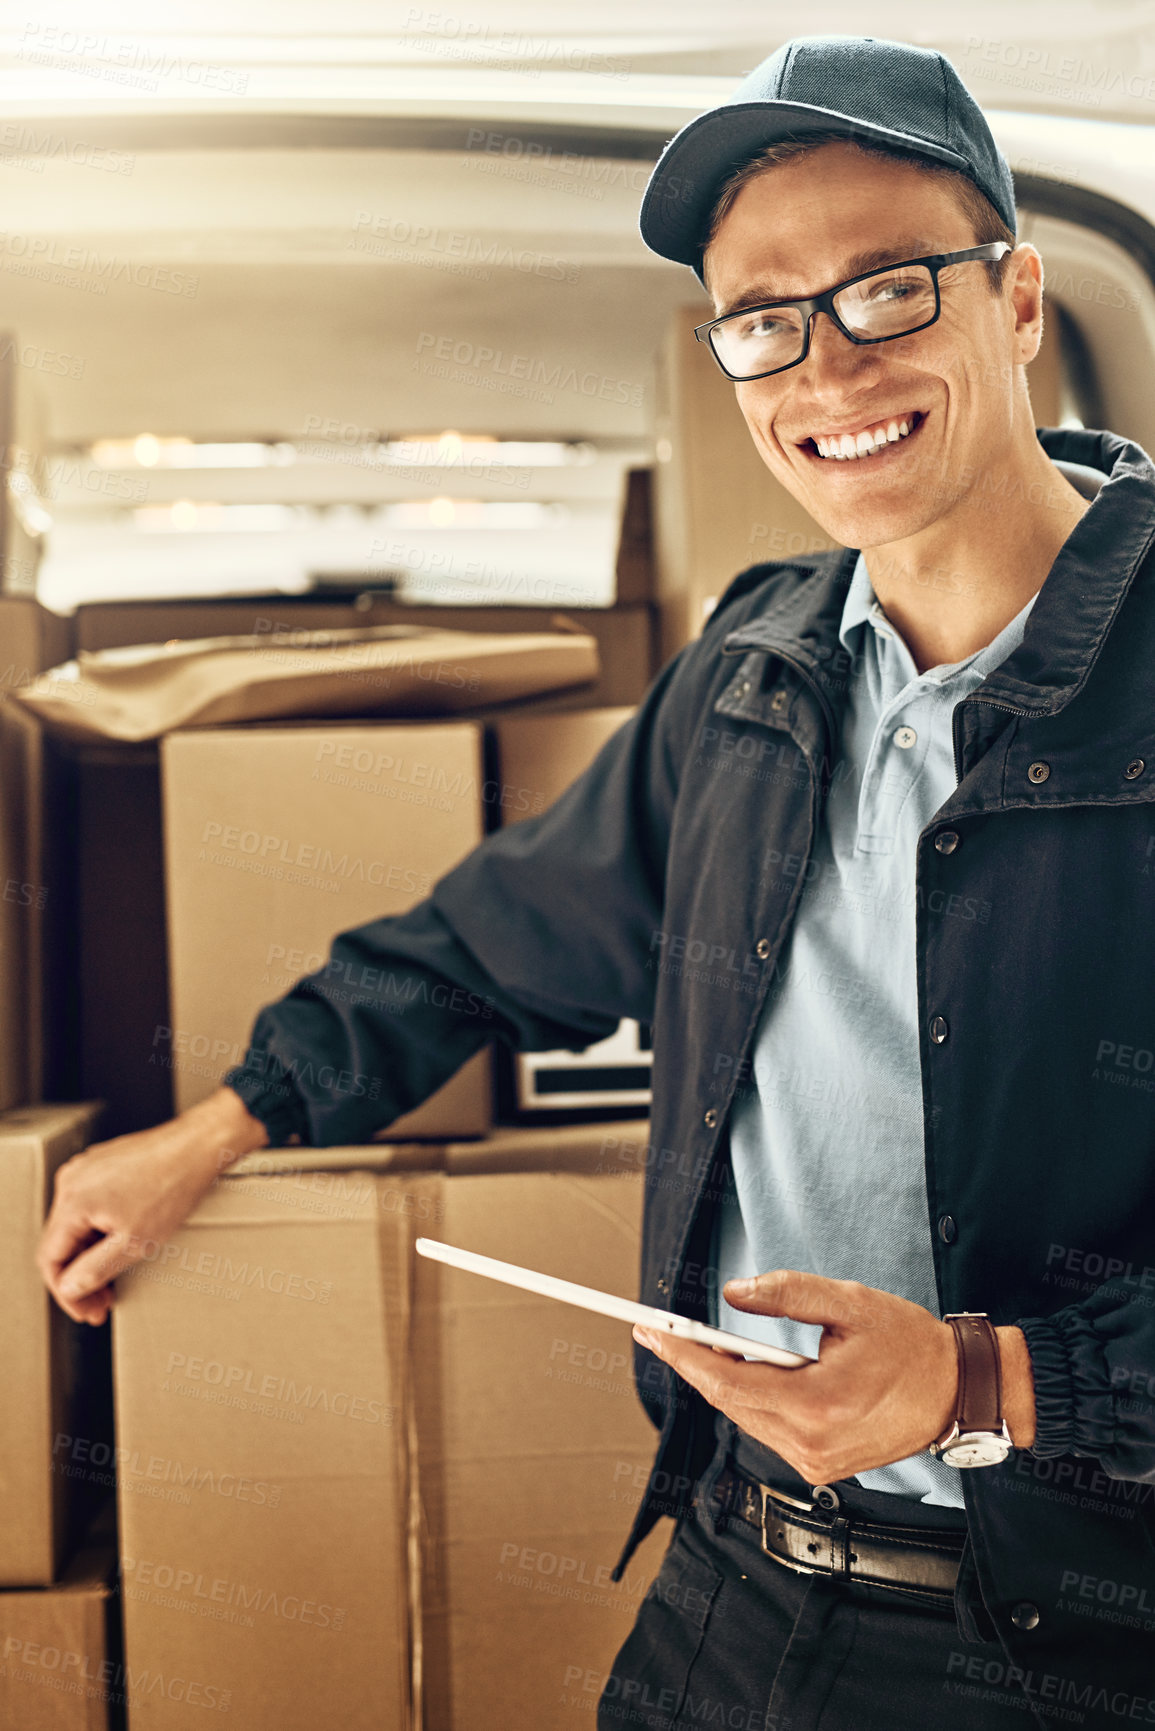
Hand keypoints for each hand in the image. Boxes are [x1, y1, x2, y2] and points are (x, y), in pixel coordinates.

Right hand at [36, 1087, 269, 1325]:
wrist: (198, 1146)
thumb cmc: (173, 1185)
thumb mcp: (134, 1242)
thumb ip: (95, 1269)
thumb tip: (70, 1287)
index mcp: (73, 1199)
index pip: (50, 1259)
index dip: (66, 1293)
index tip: (85, 1310)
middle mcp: (72, 1180)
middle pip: (61, 1243)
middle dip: (80, 1277)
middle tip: (101, 1303)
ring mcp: (86, 1170)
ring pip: (75, 1226)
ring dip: (89, 1256)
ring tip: (111, 1281)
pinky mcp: (102, 1166)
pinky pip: (88, 1208)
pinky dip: (98, 1233)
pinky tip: (116, 1248)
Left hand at [633, 1269, 1035, 1483]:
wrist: (958, 1393)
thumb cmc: (911, 1345)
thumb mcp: (849, 1303)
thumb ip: (787, 1293)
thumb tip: (732, 1292)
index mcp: (817, 1404)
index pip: (727, 1380)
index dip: (683, 1354)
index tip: (649, 1330)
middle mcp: (811, 1444)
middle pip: (729, 1400)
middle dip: (695, 1361)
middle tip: (664, 1328)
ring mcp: (816, 1462)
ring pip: (745, 1416)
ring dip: (724, 1379)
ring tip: (706, 1341)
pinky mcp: (822, 1466)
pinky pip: (767, 1428)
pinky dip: (751, 1397)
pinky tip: (747, 1368)